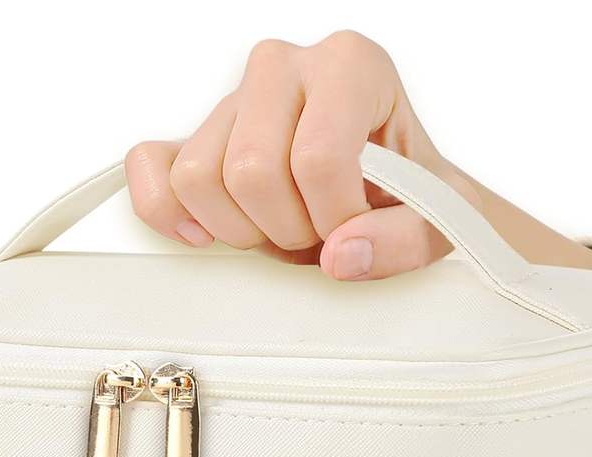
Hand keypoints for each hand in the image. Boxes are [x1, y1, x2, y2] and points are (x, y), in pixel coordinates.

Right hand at [124, 31, 591, 279]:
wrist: (383, 189)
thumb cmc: (409, 192)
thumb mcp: (441, 217)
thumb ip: (406, 239)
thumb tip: (341, 254)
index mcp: (350, 67)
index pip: (318, 157)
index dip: (334, 218)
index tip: (353, 230)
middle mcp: (284, 67)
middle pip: (251, 171)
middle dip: (287, 228)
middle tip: (317, 232)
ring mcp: (231, 100)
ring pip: (199, 179)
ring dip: (242, 230)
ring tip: (282, 228)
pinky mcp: (191, 137)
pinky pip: (150, 167)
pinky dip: (168, 211)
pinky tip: (208, 234)